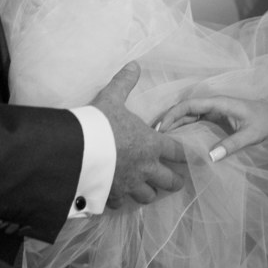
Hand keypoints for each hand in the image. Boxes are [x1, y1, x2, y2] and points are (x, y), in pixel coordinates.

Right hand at [91, 62, 186, 207]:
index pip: (179, 152)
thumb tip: (134, 64)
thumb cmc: (100, 122)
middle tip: (175, 180)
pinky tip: (118, 193)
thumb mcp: (113, 98)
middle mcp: (146, 168)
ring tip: (147, 187)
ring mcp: (130, 185)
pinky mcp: (112, 197)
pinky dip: (122, 199)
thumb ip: (125, 82)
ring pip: (148, 196)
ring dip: (149, 191)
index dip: (186, 154)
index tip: (192, 157)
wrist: (76, 150)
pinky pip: (122, 203)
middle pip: (170, 181)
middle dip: (174, 181)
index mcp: (152, 144)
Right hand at [159, 95, 267, 162]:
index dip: (173, 114)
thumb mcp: (250, 135)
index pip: (190, 104)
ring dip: (173, 125)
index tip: (161, 128)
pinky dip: (182, 128)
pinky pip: (194, 121)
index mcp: (219, 103)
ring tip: (158, 140)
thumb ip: (232, 145)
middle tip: (152, 138)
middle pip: (184, 109)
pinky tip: (174, 141)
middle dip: (168, 120)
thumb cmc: (264, 121)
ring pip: (187, 115)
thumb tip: (209, 157)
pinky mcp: (213, 118)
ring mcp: (212, 111)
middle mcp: (212, 104)